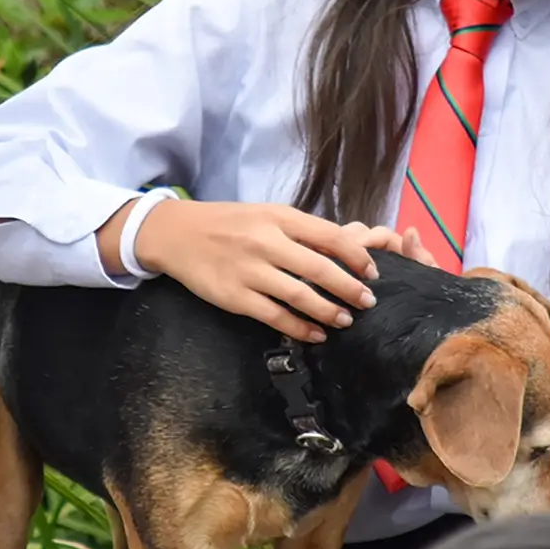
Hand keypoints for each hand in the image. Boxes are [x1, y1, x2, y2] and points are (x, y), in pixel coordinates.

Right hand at [125, 200, 406, 342]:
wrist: (176, 234)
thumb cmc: (227, 223)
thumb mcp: (265, 214)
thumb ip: (299, 230)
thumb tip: (344, 248)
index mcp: (278, 217)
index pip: (330, 236)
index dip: (357, 256)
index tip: (373, 272)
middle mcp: (266, 242)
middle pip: (320, 269)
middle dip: (350, 289)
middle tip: (368, 302)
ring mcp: (250, 271)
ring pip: (300, 296)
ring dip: (329, 312)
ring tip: (346, 320)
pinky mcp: (235, 297)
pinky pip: (275, 317)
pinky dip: (300, 328)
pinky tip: (316, 334)